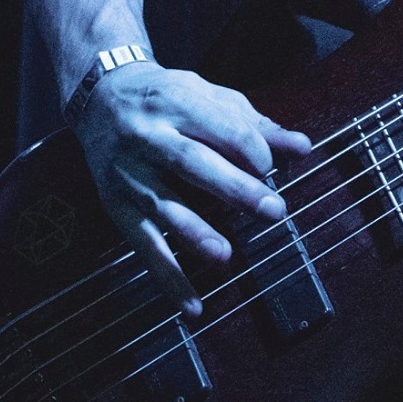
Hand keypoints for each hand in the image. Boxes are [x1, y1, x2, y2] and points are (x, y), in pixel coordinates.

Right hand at [72, 62, 312, 317]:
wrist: (99, 96)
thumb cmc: (168, 98)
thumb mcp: (208, 96)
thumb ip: (255, 124)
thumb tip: (303, 147)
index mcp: (178, 102)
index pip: (221, 126)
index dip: (252, 149)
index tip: (271, 166)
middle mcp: (149, 137)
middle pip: (193, 163)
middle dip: (235, 188)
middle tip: (273, 211)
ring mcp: (130, 174)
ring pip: (163, 205)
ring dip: (194, 233)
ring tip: (225, 255)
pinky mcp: (116, 206)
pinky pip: (143, 246)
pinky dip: (167, 278)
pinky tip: (191, 305)